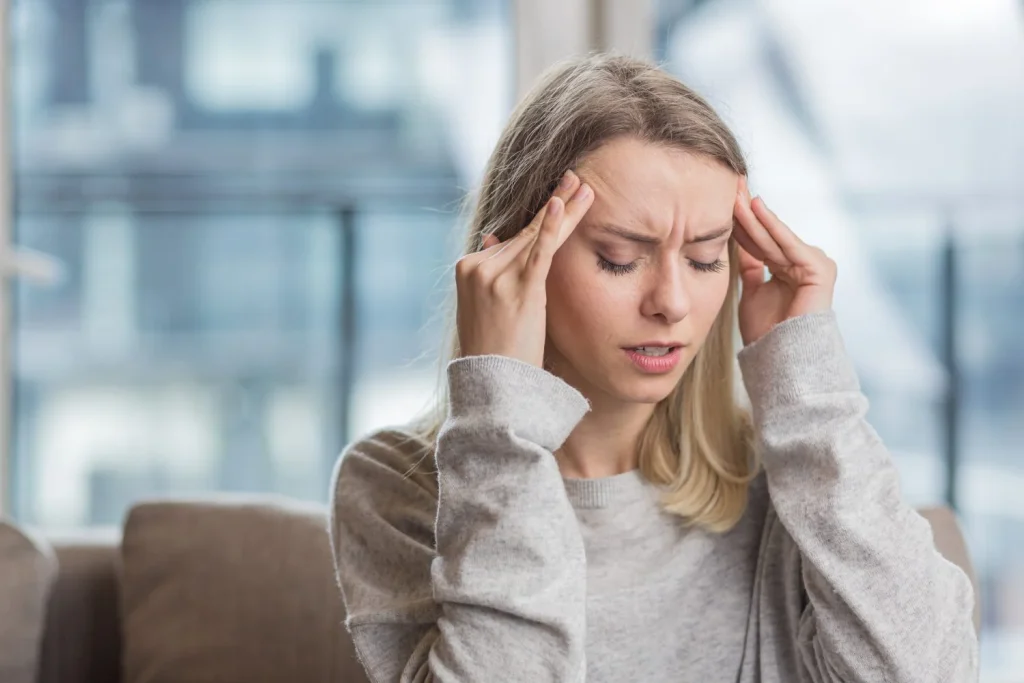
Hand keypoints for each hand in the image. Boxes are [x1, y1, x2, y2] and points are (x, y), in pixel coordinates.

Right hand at [455, 170, 593, 366]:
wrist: (493, 384)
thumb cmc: (493, 350)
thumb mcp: (483, 305)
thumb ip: (488, 269)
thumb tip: (492, 234)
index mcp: (468, 268)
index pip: (511, 240)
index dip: (539, 221)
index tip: (557, 198)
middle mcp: (478, 267)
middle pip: (526, 231)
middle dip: (555, 205)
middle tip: (576, 178)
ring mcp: (495, 276)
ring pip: (536, 237)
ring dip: (564, 210)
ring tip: (585, 188)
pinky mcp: (518, 289)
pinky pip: (538, 251)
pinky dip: (551, 226)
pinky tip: (561, 204)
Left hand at [733, 177, 836, 346]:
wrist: (783, 360)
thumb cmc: (766, 335)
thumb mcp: (751, 291)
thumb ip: (750, 266)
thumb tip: (737, 243)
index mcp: (787, 270)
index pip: (759, 241)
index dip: (740, 222)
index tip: (720, 199)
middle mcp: (802, 264)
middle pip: (766, 234)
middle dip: (745, 211)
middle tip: (727, 184)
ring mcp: (813, 265)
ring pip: (774, 237)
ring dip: (753, 214)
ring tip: (734, 192)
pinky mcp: (820, 268)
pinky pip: (789, 243)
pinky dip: (772, 226)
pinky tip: (755, 206)